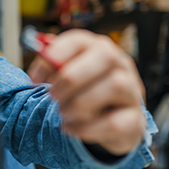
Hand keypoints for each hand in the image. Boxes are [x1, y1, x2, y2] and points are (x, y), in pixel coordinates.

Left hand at [27, 29, 145, 155]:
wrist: (115, 123)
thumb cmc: (87, 94)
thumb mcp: (69, 79)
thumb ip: (53, 71)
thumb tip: (34, 75)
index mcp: (99, 49)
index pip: (80, 40)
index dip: (54, 56)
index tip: (34, 78)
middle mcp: (120, 65)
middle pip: (105, 56)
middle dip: (71, 78)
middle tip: (52, 96)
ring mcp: (132, 91)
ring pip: (115, 86)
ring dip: (80, 102)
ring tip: (63, 112)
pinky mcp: (134, 119)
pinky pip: (115, 122)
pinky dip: (86, 128)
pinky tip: (70, 128)